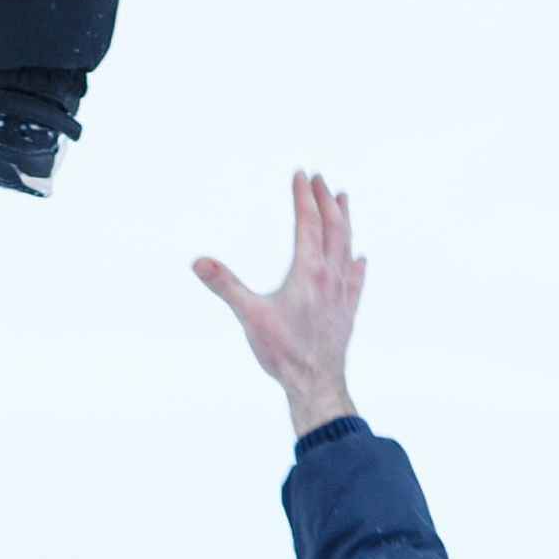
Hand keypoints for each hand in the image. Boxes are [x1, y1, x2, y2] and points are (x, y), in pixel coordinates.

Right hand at [194, 172, 365, 437]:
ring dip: (345, 221)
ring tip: (344, 201)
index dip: (304, 197)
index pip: (308, 223)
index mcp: (308, 271)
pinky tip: (359, 259)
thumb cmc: (284, 352)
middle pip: (334, 228)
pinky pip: (355, 279)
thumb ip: (225, 286)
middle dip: (326, 201)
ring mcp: (342, 293)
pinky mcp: (347, 311)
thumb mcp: (249, 316)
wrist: (316, 383)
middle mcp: (330, 276)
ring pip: (347, 246)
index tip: (301, 175)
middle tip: (321, 180)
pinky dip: (356, 263)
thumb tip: (199, 262)